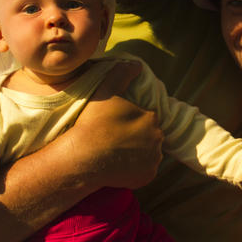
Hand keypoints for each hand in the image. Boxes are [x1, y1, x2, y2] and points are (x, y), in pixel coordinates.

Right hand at [66, 60, 163, 189]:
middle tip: (115, 139)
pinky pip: (144, 171)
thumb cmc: (93, 123)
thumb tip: (136, 64)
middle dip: (136, 137)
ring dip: (137, 153)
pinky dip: (136, 169)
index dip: (130, 120)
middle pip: (149, 136)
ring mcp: (154, 159)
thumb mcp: (105, 90)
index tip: (115, 125)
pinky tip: (120, 166)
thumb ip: (121, 73)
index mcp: (151, 117)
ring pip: (148, 153)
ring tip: (116, 153)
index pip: (146, 117)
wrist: (83, 157)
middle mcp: (158, 138)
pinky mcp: (148, 177)